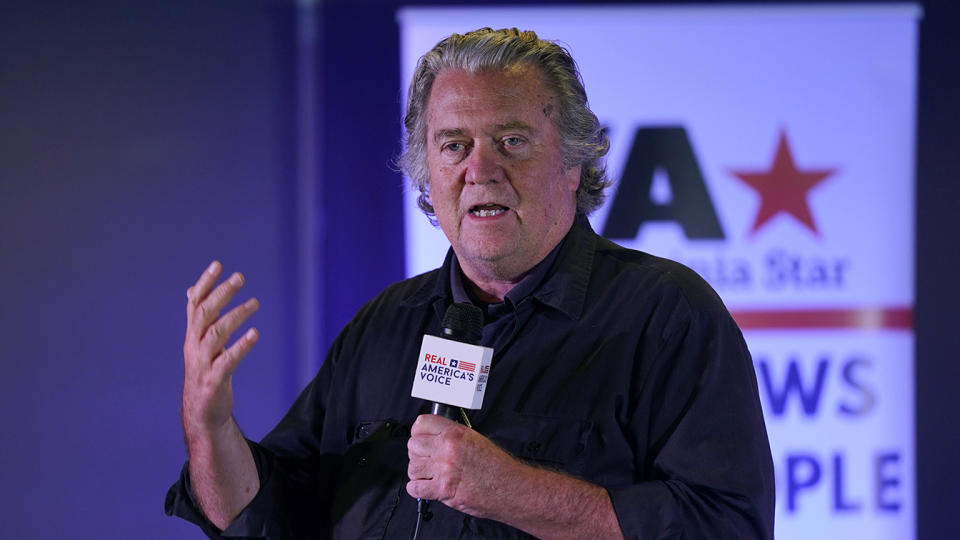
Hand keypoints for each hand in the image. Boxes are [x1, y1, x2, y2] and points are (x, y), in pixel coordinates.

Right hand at [181, 261, 259, 437]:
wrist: (202, 413)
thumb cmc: (205, 373)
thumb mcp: (199, 343)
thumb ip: (199, 317)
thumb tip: (191, 289)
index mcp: (193, 336)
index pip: (195, 304)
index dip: (205, 283)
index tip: (218, 264)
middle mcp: (194, 346)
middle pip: (203, 315)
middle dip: (221, 294)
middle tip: (239, 277)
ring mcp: (202, 364)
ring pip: (215, 335)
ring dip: (235, 316)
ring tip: (255, 303)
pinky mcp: (214, 381)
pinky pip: (227, 361)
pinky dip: (241, 347)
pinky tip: (255, 334)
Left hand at [406, 414, 519, 517]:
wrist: (511, 488)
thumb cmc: (498, 467)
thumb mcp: (476, 440)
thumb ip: (452, 436)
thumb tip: (434, 437)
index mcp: (456, 433)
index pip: (422, 424)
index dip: (418, 432)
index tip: (420, 437)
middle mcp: (448, 449)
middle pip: (413, 445)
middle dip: (417, 453)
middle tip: (425, 459)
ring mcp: (444, 470)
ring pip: (412, 467)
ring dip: (418, 473)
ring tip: (428, 475)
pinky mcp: (444, 490)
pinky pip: (415, 489)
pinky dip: (418, 490)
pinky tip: (427, 488)